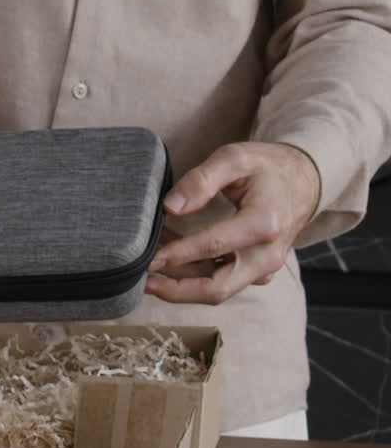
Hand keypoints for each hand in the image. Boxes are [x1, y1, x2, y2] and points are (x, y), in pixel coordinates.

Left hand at [144, 141, 320, 304]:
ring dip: (184, 282)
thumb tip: (170, 207)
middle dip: (177, 289)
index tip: (150, 258)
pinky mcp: (258, 272)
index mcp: (264, 223)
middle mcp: (268, 255)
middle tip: (144, 280)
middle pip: (218, 287)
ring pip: (219, 289)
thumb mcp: (234, 158)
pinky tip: (173, 258)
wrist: (303, 180)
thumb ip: (201, 180)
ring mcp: (265, 268)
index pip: (214, 247)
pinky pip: (226, 281)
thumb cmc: (266, 167)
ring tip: (151, 266)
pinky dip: (197, 276)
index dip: (178, 254)